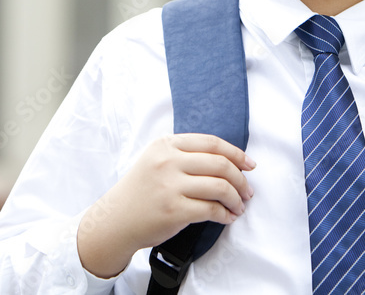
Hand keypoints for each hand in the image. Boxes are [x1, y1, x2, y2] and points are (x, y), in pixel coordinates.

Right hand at [77, 133, 255, 278]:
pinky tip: (228, 217)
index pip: (211, 143)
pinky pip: (211, 210)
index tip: (249, 164)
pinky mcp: (174, 210)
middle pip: (220, 164)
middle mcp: (168, 161)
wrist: (115, 220)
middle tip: (247, 191)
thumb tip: (228, 161)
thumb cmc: (140, 192)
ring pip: (219, 187)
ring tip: (239, 206)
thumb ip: (184, 154)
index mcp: (166, 145)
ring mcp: (170, 186)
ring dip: (236, 198)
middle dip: (240, 178)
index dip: (236, 153)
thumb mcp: (156, 160)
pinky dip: (225, 214)